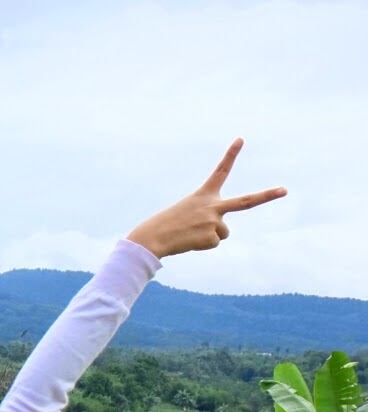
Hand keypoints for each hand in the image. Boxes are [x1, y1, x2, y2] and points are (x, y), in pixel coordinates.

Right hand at [126, 139, 285, 258]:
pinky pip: (214, 243)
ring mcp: (214, 222)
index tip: (241, 139)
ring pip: (223, 232)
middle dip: (267, 196)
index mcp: (204, 195)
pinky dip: (202, 245)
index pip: (220, 171)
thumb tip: (221, 234)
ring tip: (190, 234)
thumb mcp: (188, 214)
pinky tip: (189, 242)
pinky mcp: (212, 238)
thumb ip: (209, 218)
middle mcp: (213, 206)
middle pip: (246, 201)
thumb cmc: (166, 224)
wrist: (153, 238)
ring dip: (209, 236)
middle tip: (285, 190)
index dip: (231, 155)